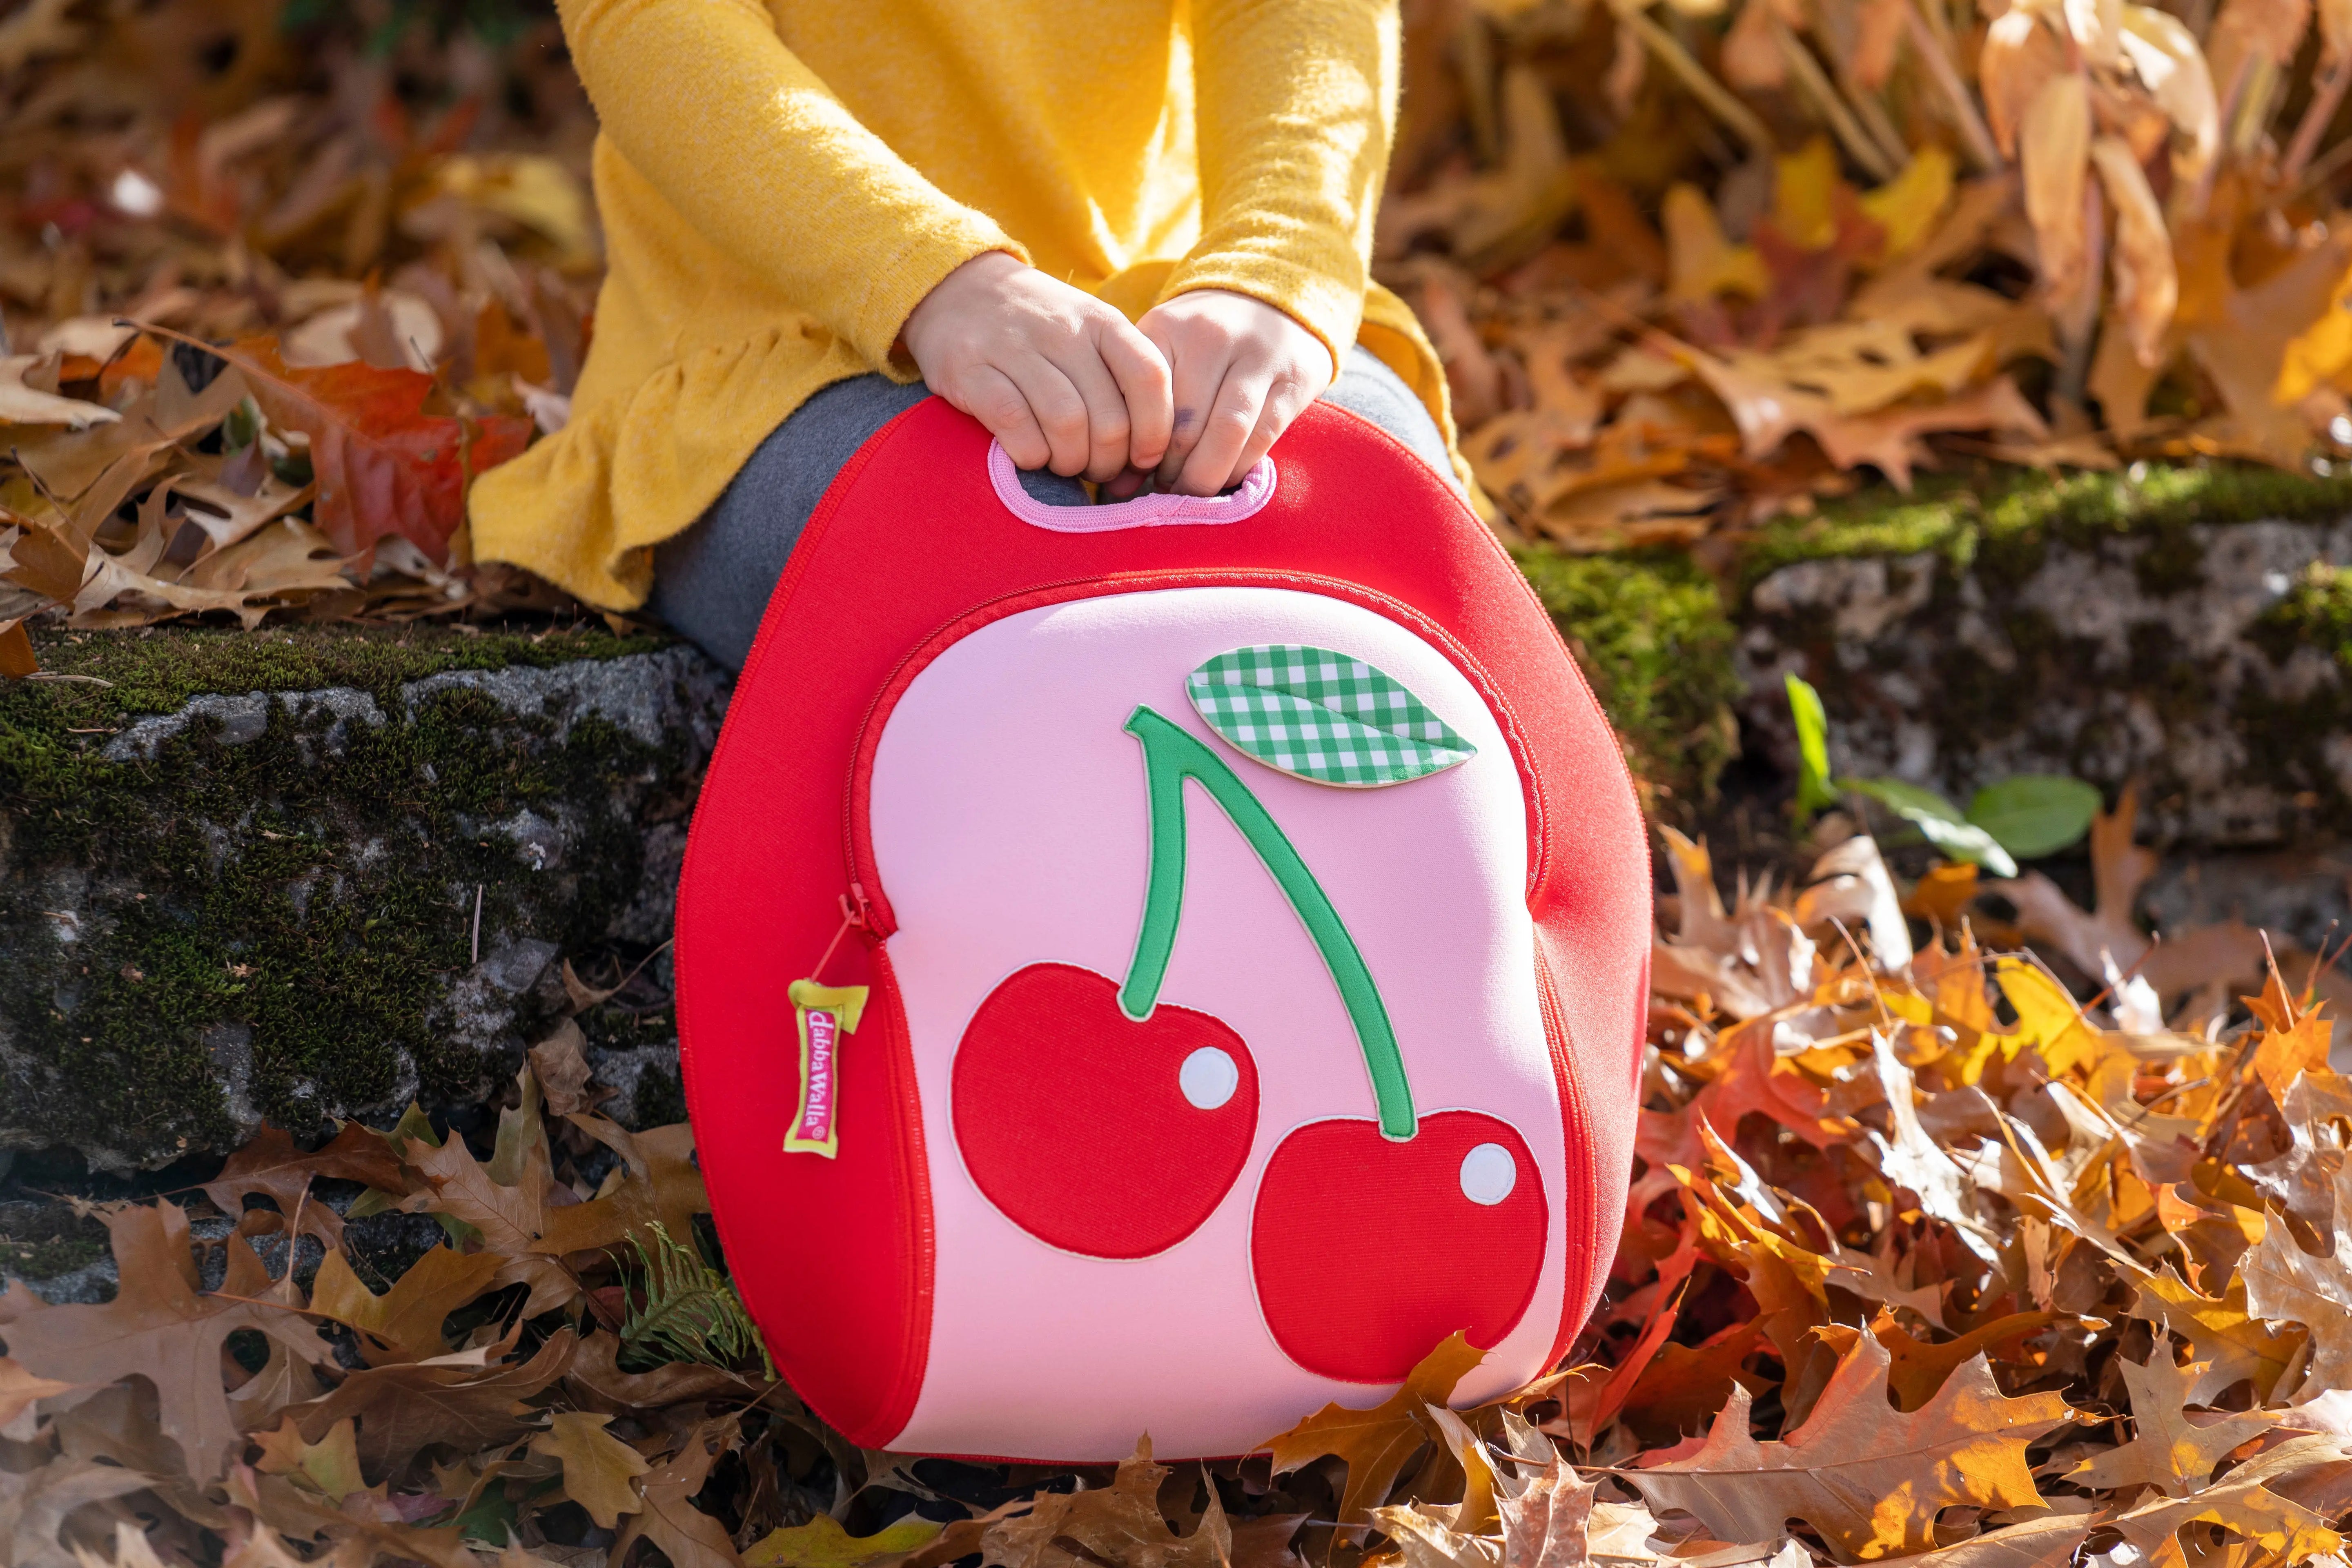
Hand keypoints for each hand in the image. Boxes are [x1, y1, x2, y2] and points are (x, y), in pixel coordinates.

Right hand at [902, 251, 1172, 482]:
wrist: (957, 289)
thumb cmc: (1037, 328)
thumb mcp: (1088, 331)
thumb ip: (1121, 376)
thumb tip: (1148, 452)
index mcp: (1101, 320)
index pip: (1149, 376)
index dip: (1156, 429)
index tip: (1145, 458)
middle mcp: (1061, 329)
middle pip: (1109, 417)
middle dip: (1109, 461)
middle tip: (1096, 469)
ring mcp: (1012, 346)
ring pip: (1065, 425)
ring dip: (1071, 462)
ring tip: (1065, 464)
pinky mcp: (970, 370)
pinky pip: (1015, 426)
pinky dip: (1030, 455)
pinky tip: (1031, 456)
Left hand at [1138, 290, 1333, 496]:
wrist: (1273, 303)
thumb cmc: (1203, 345)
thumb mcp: (1163, 359)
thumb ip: (1137, 413)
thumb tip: (1118, 487)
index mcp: (1167, 329)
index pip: (1144, 403)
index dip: (1139, 449)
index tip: (1139, 469)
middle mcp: (1212, 336)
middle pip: (1184, 425)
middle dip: (1173, 470)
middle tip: (1167, 487)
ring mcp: (1257, 355)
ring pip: (1226, 433)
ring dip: (1207, 475)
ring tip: (1195, 487)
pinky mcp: (1293, 379)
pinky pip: (1262, 437)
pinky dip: (1241, 467)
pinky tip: (1226, 475)